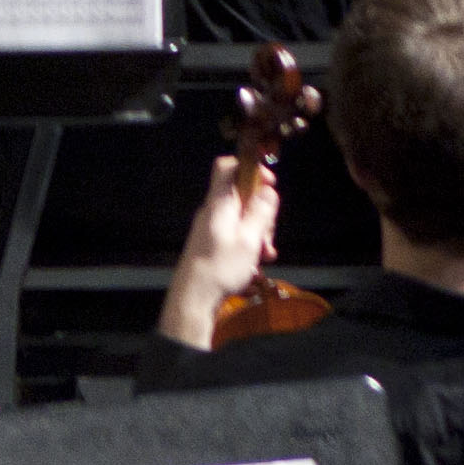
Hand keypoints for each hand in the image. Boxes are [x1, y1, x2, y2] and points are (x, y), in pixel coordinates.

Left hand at [153, 152, 282, 344]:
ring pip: (242, 220)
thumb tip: (268, 190)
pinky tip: (254, 268)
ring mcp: (211, 228)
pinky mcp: (212, 245)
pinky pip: (235, 237)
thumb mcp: (249, 239)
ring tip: (264, 255)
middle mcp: (213, 212)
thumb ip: (260, 212)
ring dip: (258, 235)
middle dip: (261, 213)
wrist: (194, 298)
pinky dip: (248, 248)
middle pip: (242, 196)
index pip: (228, 166)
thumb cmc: (220, 268)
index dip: (251, 169)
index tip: (269, 184)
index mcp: (219, 203)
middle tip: (268, 235)